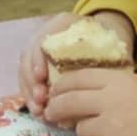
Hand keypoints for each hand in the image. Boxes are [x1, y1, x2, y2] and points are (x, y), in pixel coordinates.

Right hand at [17, 11, 135, 115]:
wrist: (107, 38)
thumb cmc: (110, 42)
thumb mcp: (111, 43)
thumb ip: (106, 55)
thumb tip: (105, 79)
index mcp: (63, 23)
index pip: (42, 39)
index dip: (37, 59)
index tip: (41, 77)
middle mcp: (46, 35)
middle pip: (28, 57)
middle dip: (31, 81)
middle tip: (41, 100)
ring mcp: (39, 52)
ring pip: (24, 72)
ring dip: (29, 93)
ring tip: (39, 111)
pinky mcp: (38, 68)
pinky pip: (28, 83)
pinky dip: (32, 98)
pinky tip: (39, 112)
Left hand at [43, 70, 136, 135]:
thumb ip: (126, 89)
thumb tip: (103, 94)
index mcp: (123, 81)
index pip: (77, 78)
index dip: (61, 87)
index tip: (57, 94)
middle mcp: (111, 101)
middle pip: (67, 103)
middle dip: (56, 110)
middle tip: (54, 116)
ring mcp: (111, 128)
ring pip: (79, 131)